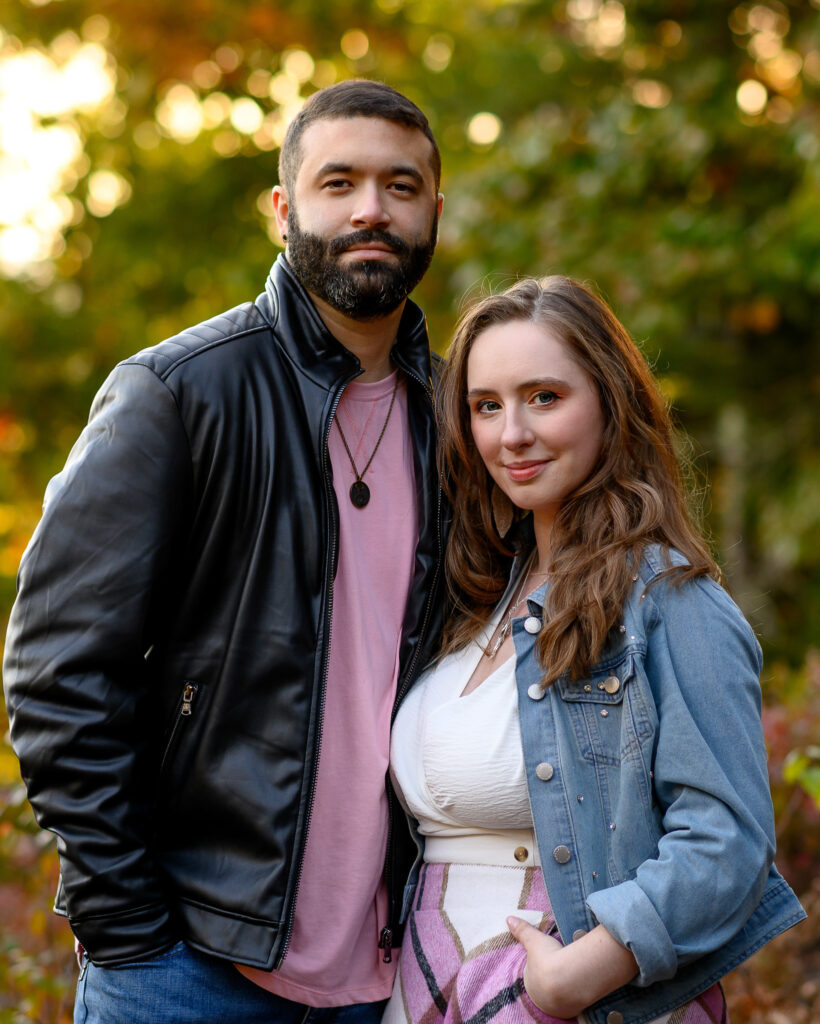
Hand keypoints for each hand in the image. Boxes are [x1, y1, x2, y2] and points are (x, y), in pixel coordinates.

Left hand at [507, 917, 639, 1019]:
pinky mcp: (570, 1011)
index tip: (549, 958)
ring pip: (557, 996)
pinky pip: (570, 1003)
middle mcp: (540, 999)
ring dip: (562, 986)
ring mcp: (555, 1007)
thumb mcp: (535, 939)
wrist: (570, 978)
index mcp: (530, 983)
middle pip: (544, 986)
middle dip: (551, 977)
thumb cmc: (548, 958)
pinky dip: (574, 994)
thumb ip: (522, 930)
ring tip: (570, 973)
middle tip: (560, 965)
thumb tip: (509, 919)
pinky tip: (578, 984)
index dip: (540, 965)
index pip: (532, 974)